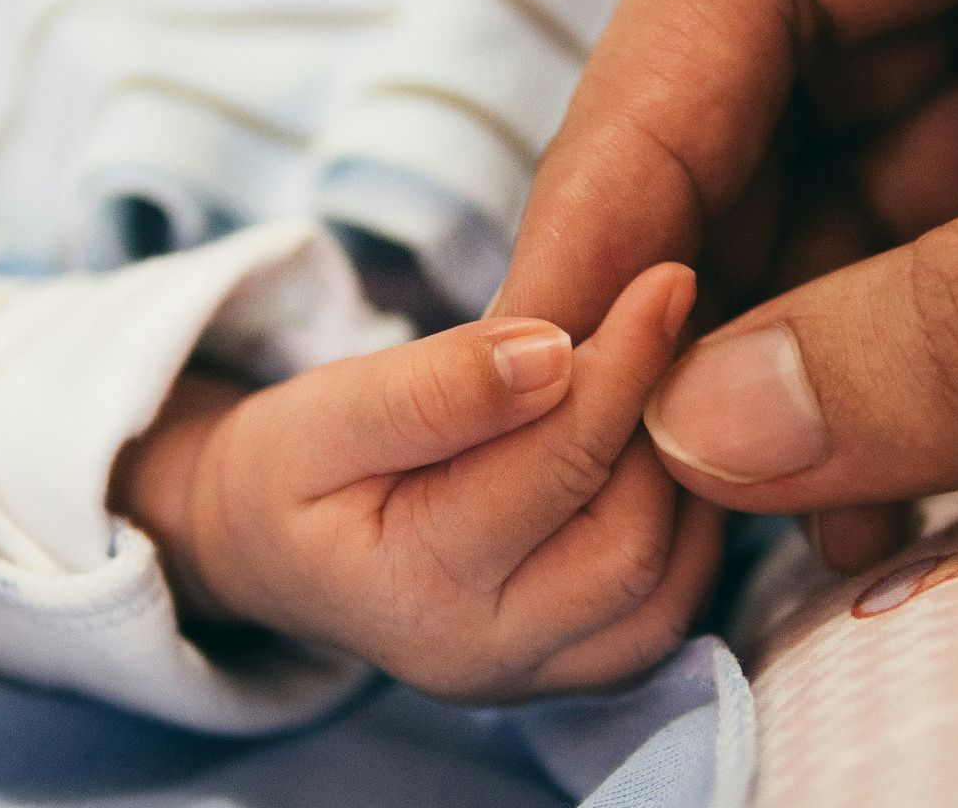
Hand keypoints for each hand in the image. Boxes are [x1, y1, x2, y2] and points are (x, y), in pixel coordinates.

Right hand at [113, 264, 723, 700]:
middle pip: (630, 541)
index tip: (665, 279)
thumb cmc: (292, 469)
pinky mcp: (571, 672)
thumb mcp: (326, 410)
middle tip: (672, 326)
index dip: (623, 365)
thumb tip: (555, 354)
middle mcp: (484, 656)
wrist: (269, 549)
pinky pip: (667, 610)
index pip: (555, 466)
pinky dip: (687, 527)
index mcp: (413, 588)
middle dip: (661, 426)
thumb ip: (433, 387)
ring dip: (687, 477)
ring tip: (666, 381)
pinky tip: (661, 449)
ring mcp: (534, 677)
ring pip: (668, 586)